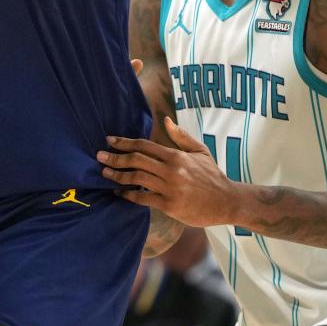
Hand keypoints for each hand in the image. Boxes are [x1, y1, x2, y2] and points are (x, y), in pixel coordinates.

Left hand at [98, 117, 238, 227]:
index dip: (124, 142)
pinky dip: (129, 195)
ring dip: (118, 176)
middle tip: (99, 156)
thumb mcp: (200, 151)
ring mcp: (170, 188)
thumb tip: (165, 120)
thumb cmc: (212, 176)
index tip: (110, 141)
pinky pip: (143, 198)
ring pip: (136, 179)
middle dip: (115, 158)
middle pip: (136, 160)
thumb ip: (181, 136)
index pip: (144, 145)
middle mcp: (171, 170)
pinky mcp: (169, 205)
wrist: (227, 201)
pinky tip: (119, 193)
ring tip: (104, 173)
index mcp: (176, 155)